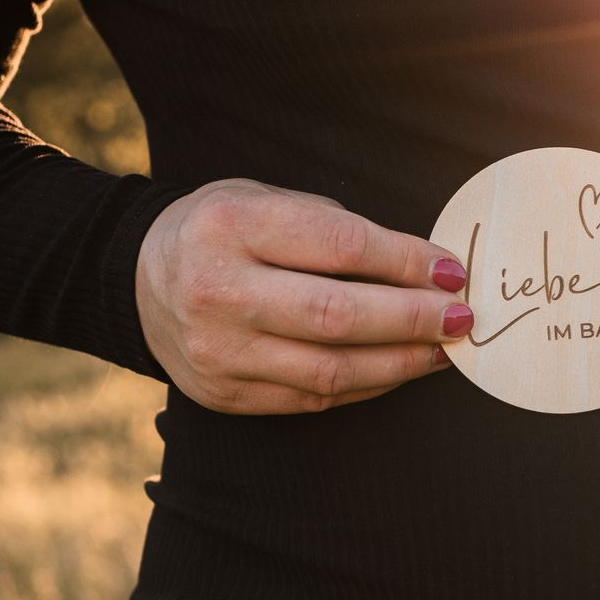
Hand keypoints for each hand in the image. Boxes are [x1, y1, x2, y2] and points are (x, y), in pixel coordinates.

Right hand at [136, 178, 473, 412]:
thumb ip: (335, 230)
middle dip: (413, 320)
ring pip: (331, 371)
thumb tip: (424, 268)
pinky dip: (366, 386)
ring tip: (441, 349)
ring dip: (400, 363)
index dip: (406, 263)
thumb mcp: (266, 200)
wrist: (139, 280)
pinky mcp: (226, 395)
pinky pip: (314, 400)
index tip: (451, 272)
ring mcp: (219, 352)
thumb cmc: (223, 231)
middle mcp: (219, 292)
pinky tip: (396, 369)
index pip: (339, 247)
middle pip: (337, 316)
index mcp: (232, 227)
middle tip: (460, 318)